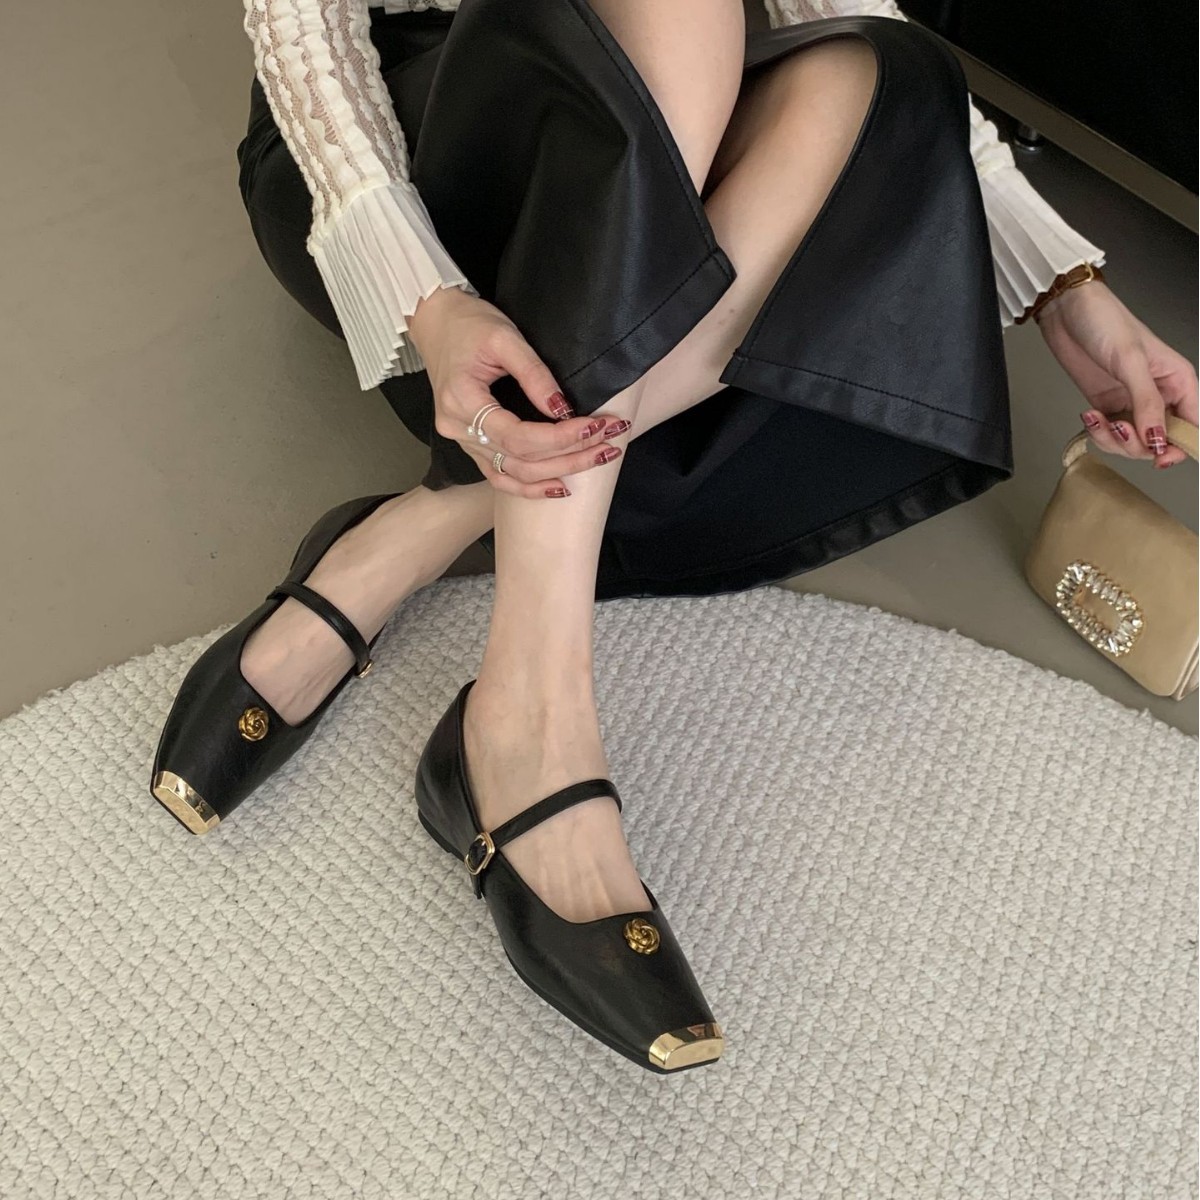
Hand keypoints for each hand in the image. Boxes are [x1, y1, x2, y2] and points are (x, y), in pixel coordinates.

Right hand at [405, 287, 628, 497]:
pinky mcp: (470, 444)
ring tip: (597, 459)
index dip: (561, 437)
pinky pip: (499, 476)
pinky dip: (529, 486)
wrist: (437, 323)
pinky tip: (559, 487)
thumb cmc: (470, 325)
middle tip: (610, 444)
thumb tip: (563, 410)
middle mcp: (458, 428)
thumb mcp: (505, 338)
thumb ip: (534, 374)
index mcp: (462, 401)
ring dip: (558, 472)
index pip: (518, 435)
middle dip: (571, 455)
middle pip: (520, 460)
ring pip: (514, 473)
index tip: (597, 426)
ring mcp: (461, 441)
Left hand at [1035, 278, 1197, 467]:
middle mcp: (1159, 395)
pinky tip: (1089, 416)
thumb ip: (1147, 403)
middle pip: (1161, 442)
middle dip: (1138, 445)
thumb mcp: (1131, 362)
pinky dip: (1099, 433)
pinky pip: (1110, 434)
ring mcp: (1132, 402)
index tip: (1159, 457)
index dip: (1179, 447)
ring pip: (1134, 443)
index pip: (1193, 426)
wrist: (1067, 312)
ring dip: (1114, 440)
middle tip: (1118, 429)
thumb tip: (1158, 440)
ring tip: (1098, 420)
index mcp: (1178, 381)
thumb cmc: (1105, 322)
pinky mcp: (1108, 405)